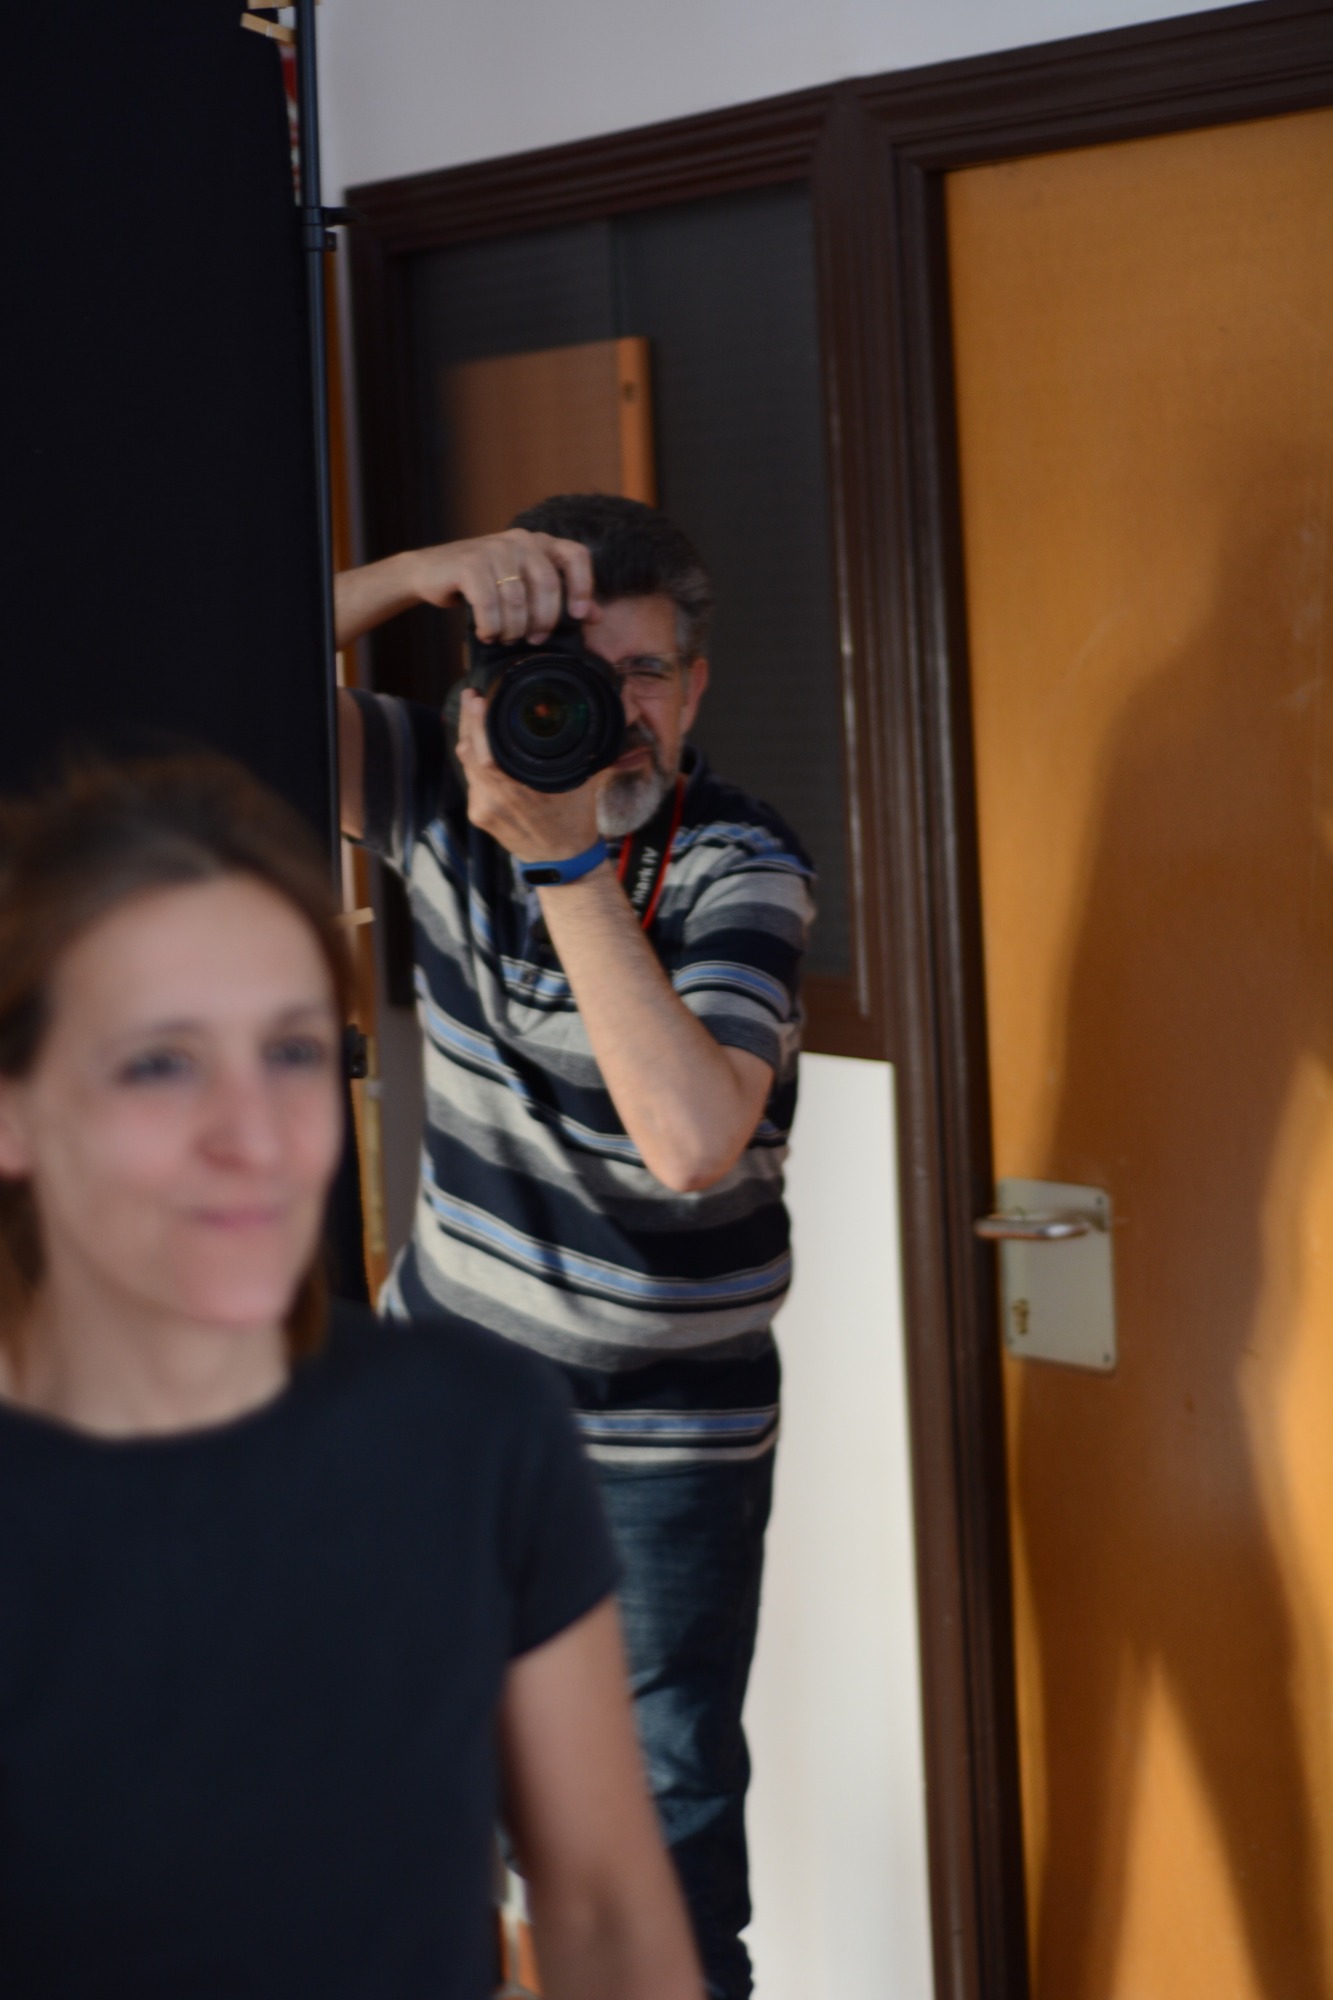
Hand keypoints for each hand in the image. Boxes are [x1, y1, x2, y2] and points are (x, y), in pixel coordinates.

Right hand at [334, 530, 593, 651]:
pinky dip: (490, 626)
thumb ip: (559, 598)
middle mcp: (520, 540)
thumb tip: (595, 616)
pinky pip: (489, 603)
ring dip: (512, 629)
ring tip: (504, 638)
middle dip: (543, 621)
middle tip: (533, 640)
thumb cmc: (484, 584)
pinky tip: (486, 632)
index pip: (576, 555)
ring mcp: (494, 548)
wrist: (431, 573)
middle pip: (548, 585)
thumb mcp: (523, 587)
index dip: (583, 587)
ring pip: (517, 600)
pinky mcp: (469, 563)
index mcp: (540, 542)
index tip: (578, 617)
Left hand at [456, 688, 603, 861]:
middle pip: (469, 753)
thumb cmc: (575, 819)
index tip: (477, 700)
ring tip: (473, 712)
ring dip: (469, 737)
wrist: (561, 860)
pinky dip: (473, 759)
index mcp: (521, 791)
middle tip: (471, 696)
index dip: (477, 724)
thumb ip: (586, 749)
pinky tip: (478, 743)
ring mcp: (482, 808)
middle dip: (468, 720)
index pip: (486, 753)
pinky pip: (470, 778)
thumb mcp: (584, 781)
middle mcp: (496, 800)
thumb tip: (601, 714)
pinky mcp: (477, 814)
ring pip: (466, 764)